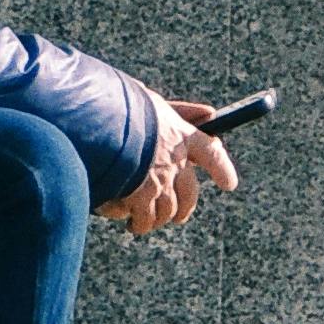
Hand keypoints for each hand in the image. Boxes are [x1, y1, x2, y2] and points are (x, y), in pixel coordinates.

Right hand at [101, 94, 240, 237]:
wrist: (93, 123)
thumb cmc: (119, 106)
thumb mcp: (151, 100)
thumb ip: (178, 110)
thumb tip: (209, 113)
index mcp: (182, 135)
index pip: (213, 154)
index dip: (223, 170)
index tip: (229, 184)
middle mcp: (175, 163)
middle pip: (188, 196)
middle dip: (183, 210)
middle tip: (177, 217)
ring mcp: (158, 183)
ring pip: (164, 213)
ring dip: (153, 219)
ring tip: (139, 223)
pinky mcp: (137, 199)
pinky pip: (140, 219)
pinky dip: (132, 220)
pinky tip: (124, 220)